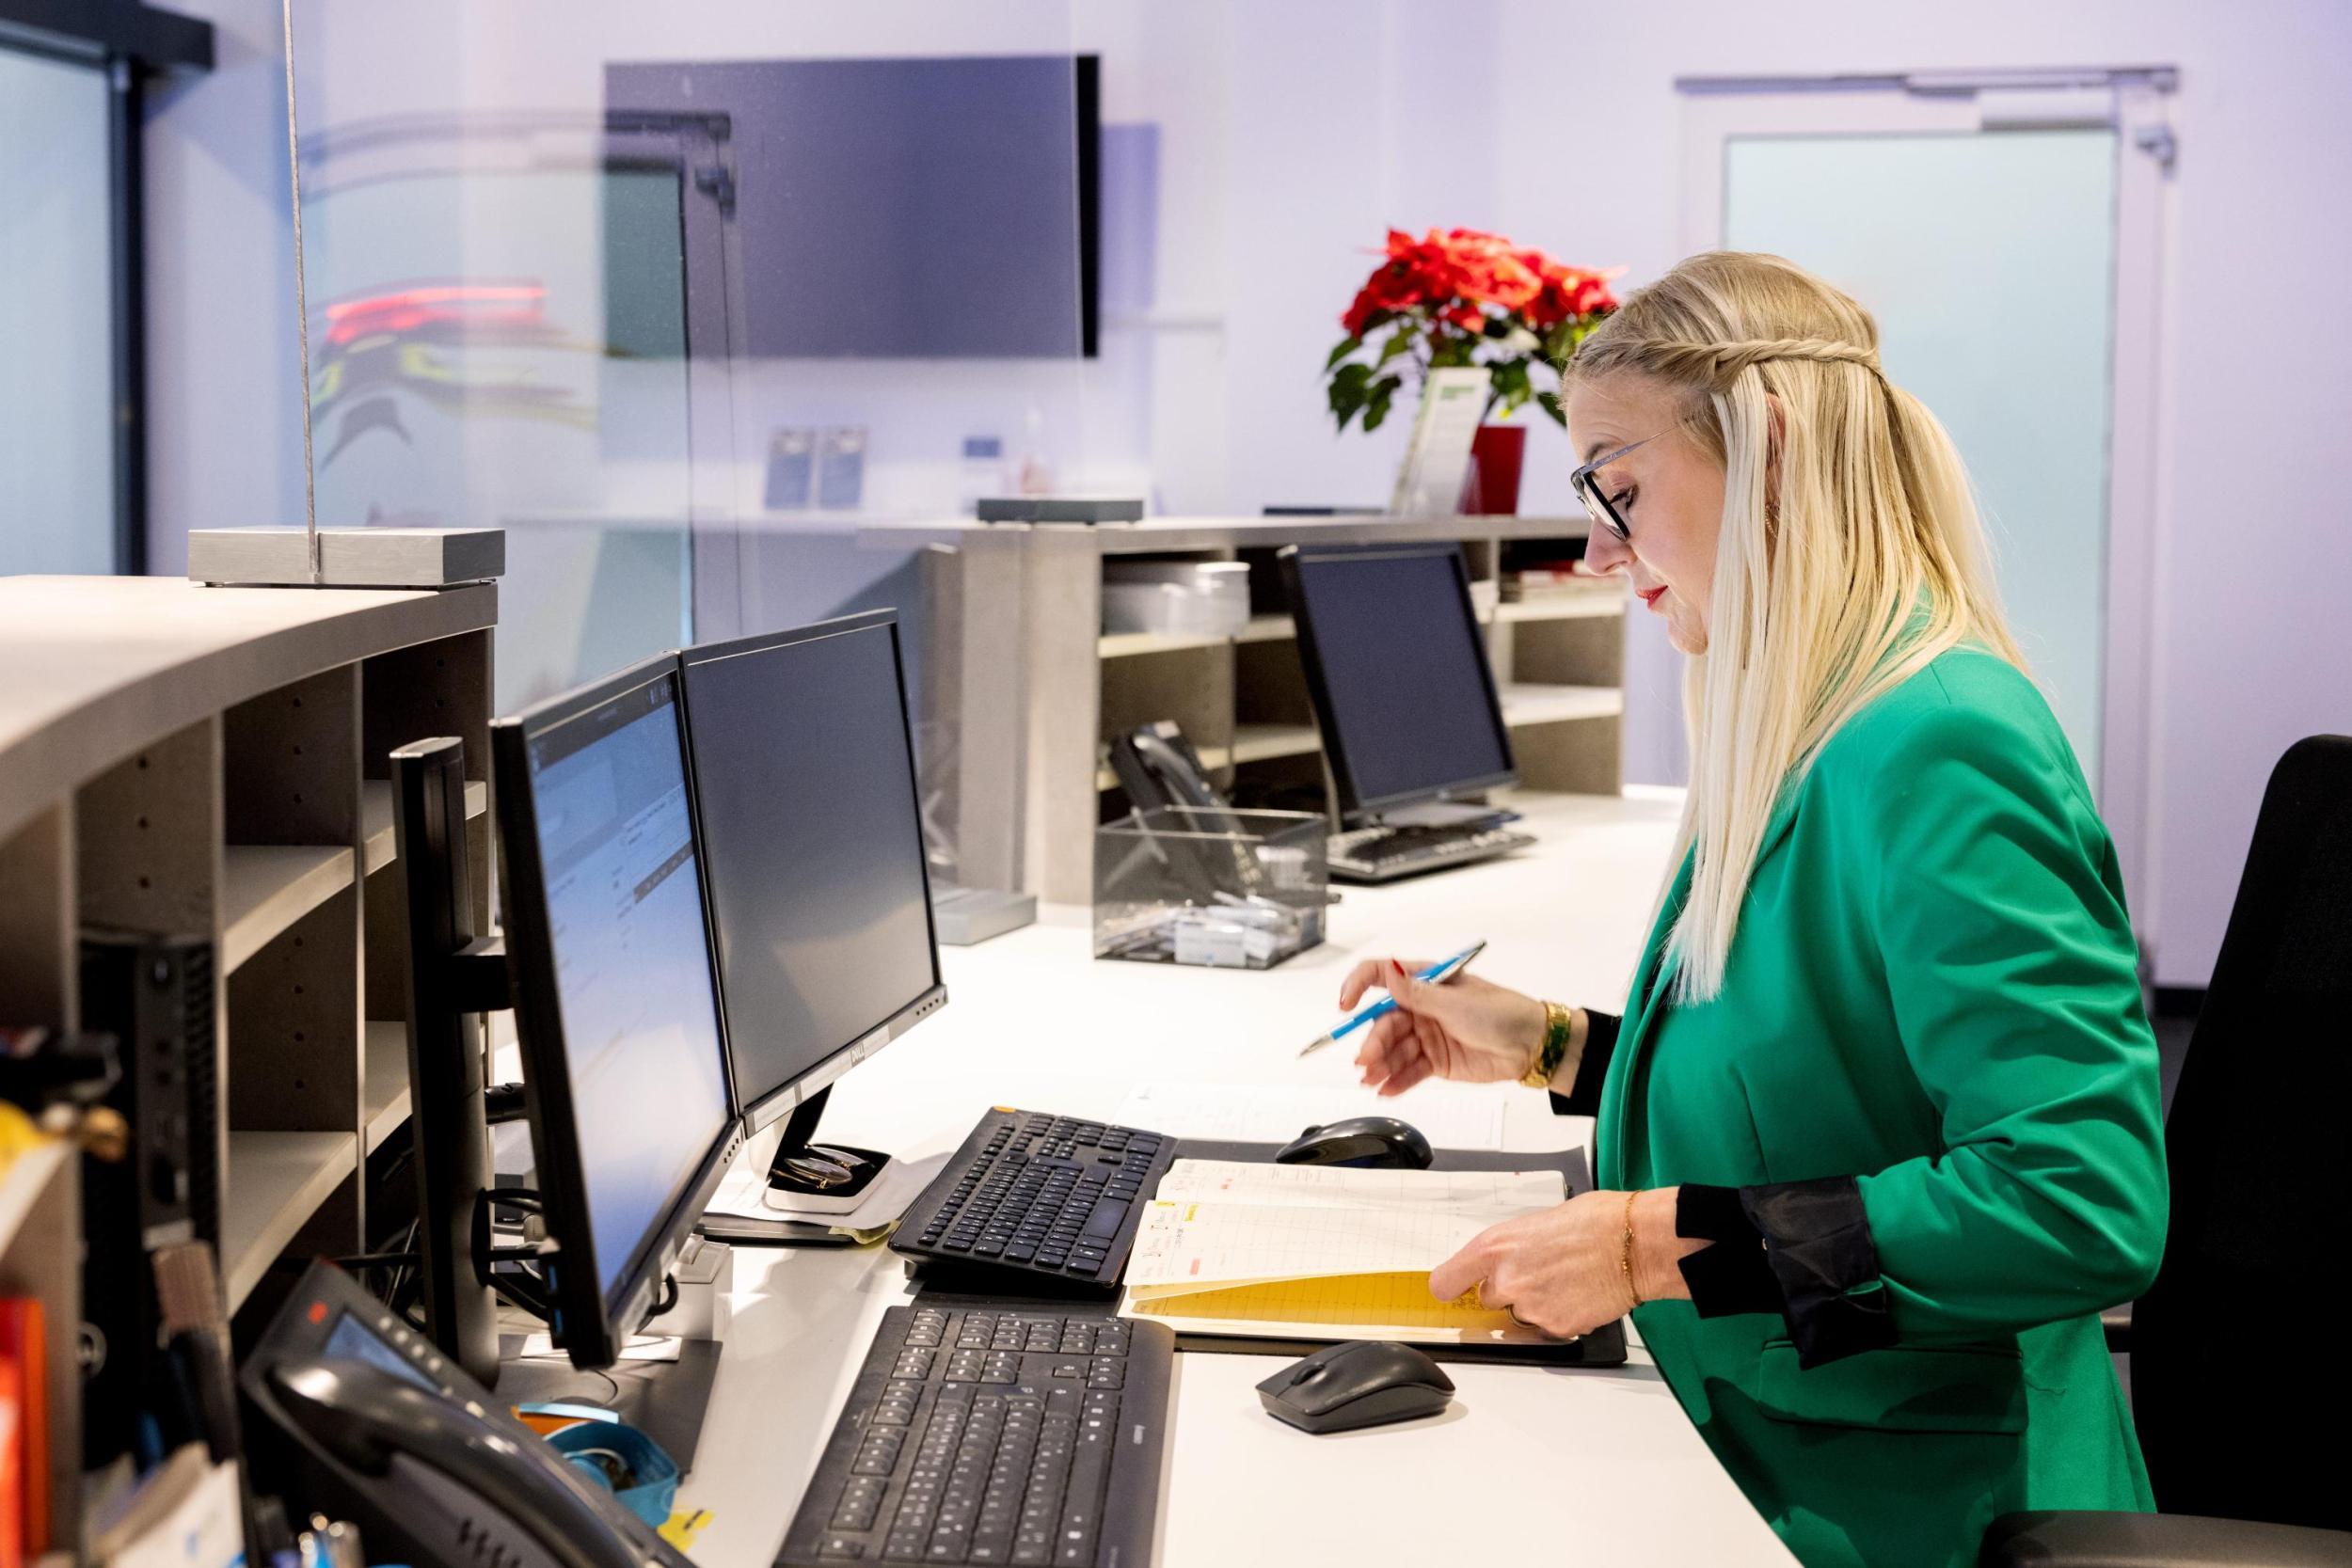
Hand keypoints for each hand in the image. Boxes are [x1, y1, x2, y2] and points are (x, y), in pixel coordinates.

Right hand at [1337, 956, 1547, 1094]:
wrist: (1534, 1047)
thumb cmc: (1502, 1014)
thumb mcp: (1457, 1002)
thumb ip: (1418, 993)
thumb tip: (1388, 971)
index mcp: (1426, 982)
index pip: (1382, 977)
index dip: (1359, 987)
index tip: (1346, 1005)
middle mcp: (1422, 1007)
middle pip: (1385, 1022)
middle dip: (1373, 1042)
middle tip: (1365, 1061)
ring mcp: (1428, 1035)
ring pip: (1394, 1049)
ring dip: (1381, 1064)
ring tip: (1372, 1080)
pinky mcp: (1436, 1061)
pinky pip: (1409, 1070)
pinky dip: (1396, 1080)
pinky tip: (1386, 1089)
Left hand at [1427, 1189, 1705, 1338]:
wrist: (1635, 1243)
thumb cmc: (1597, 1222)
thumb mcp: (1537, 1221)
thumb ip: (1513, 1247)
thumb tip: (1508, 1259)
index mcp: (1495, 1247)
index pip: (1446, 1281)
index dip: (1452, 1286)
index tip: (1453, 1288)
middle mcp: (1506, 1280)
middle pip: (1489, 1298)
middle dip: (1509, 1289)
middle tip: (1539, 1272)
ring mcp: (1530, 1308)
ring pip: (1521, 1315)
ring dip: (1537, 1303)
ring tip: (1567, 1279)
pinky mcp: (1556, 1328)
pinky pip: (1548, 1326)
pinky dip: (1561, 1315)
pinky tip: (1580, 1294)